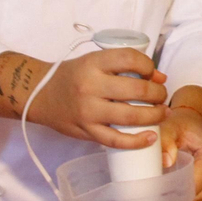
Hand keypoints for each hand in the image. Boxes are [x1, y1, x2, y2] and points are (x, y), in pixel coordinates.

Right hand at [29, 48, 166, 148]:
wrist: (39, 95)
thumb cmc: (72, 76)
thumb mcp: (94, 62)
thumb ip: (124, 66)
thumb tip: (160, 77)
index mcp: (93, 63)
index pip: (130, 58)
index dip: (148, 65)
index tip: (152, 72)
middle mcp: (90, 86)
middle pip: (137, 89)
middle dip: (158, 93)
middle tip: (161, 94)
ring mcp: (88, 111)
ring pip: (130, 116)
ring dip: (154, 115)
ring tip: (162, 113)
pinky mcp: (86, 131)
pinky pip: (116, 140)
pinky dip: (137, 141)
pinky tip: (151, 137)